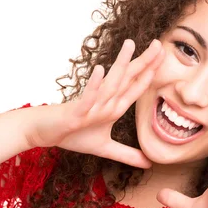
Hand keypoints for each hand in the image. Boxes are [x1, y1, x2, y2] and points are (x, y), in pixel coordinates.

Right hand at [26, 39, 163, 168]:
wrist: (43, 131)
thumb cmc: (72, 134)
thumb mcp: (104, 148)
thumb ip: (127, 154)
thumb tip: (148, 163)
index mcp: (113, 106)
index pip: (136, 87)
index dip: (150, 73)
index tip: (164, 57)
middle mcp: (105, 101)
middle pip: (127, 78)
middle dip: (144, 62)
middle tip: (159, 44)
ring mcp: (91, 104)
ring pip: (110, 83)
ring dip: (120, 64)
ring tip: (130, 45)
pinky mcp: (76, 111)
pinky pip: (87, 97)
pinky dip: (94, 85)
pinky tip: (101, 70)